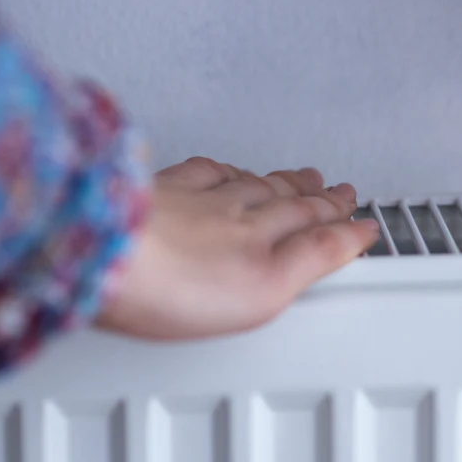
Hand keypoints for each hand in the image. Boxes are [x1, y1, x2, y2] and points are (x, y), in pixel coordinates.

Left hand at [96, 157, 379, 340]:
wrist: (100, 256)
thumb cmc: (171, 285)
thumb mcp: (264, 290)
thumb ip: (313, 259)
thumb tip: (355, 236)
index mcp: (261, 240)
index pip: (314, 229)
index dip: (342, 226)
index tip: (360, 222)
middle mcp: (231, 213)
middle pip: (285, 201)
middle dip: (316, 197)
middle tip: (336, 192)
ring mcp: (191, 202)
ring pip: (248, 185)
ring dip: (279, 182)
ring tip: (298, 178)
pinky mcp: (154, 195)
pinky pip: (200, 173)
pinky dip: (223, 170)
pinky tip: (223, 170)